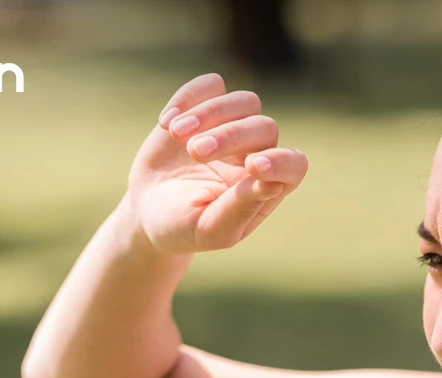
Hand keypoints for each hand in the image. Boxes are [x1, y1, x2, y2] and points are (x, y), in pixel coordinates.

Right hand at [124, 72, 308, 254]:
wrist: (148, 207)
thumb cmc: (182, 227)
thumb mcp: (207, 229)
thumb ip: (238, 210)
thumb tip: (270, 184)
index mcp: (267, 187)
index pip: (293, 166)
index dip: (280, 162)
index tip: (252, 167)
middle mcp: (258, 152)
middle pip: (264, 127)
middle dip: (231, 136)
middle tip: (195, 152)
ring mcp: (234, 126)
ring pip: (245, 101)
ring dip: (211, 113)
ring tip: (176, 133)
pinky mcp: (206, 107)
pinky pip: (212, 85)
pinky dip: (189, 97)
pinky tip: (166, 123)